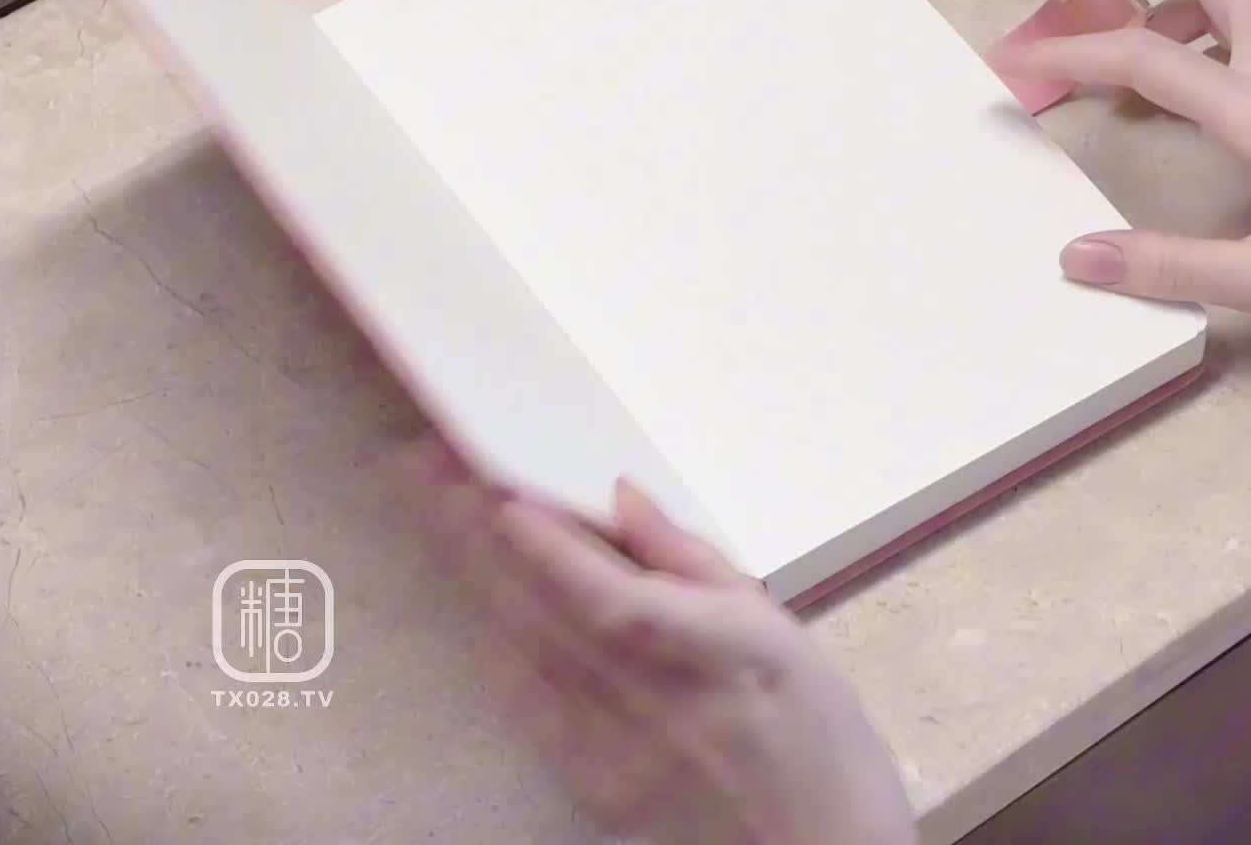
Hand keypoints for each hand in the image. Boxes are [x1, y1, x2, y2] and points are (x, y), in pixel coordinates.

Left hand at [434, 459, 915, 844]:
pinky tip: (477, 595)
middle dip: (484, 537)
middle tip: (436, 470)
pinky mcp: (588, 781)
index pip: (619, 603)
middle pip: (547, 612)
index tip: (503, 496)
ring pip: (522, 649)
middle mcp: (659, 704)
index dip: (556, 554)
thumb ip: (692, 560)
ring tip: (442, 512)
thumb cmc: (814, 731)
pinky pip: (524, 698)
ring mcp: (614, 750)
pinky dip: (496, 637)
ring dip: (478, 575)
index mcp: (723, 655)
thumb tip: (622, 496)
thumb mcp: (781, 628)